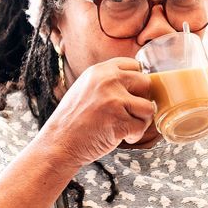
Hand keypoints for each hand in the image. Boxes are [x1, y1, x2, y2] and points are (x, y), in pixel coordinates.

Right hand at [36, 57, 155, 167]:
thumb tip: (138, 82)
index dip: (137, 82)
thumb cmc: (74, 119)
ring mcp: (114, 100)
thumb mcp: (86, 87)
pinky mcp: (119, 121)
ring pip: (148, 107)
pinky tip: (120, 136)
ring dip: (141, 120)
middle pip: (146, 83)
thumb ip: (108, 80)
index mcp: (100, 70)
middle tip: (129, 113)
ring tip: (126, 126)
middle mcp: (108, 81)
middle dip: (141, 100)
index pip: (134, 65)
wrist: (59, 142)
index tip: (131, 95)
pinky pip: (142, 127)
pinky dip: (134, 135)